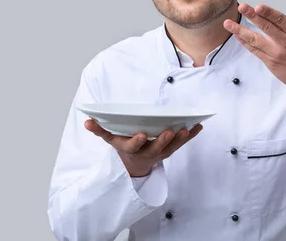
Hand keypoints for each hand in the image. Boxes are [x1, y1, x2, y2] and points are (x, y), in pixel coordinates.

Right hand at [84, 119, 202, 176]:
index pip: (133, 147)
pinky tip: (198, 126)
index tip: (141, 135)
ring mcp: (160, 152)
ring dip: (180, 139)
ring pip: (171, 148)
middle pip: (156, 149)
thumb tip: (87, 121)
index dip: (137, 142)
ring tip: (186, 129)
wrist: (135, 163)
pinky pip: (181, 144)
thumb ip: (99, 130)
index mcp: (130, 149)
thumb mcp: (110, 139)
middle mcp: (146, 152)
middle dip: (163, 141)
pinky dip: (190, 136)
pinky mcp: (170, 149)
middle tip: (170, 131)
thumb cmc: (123, 144)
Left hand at [224, 2, 285, 112]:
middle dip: (253, 16)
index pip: (281, 20)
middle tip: (242, 7)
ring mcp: (276, 53)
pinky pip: (254, 51)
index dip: (269, 13)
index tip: (258, 6)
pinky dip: (244, 43)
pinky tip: (236, 35)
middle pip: (266, 28)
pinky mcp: (269, 62)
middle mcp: (285, 43)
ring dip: (240, 31)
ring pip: (255, 40)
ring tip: (228, 23)